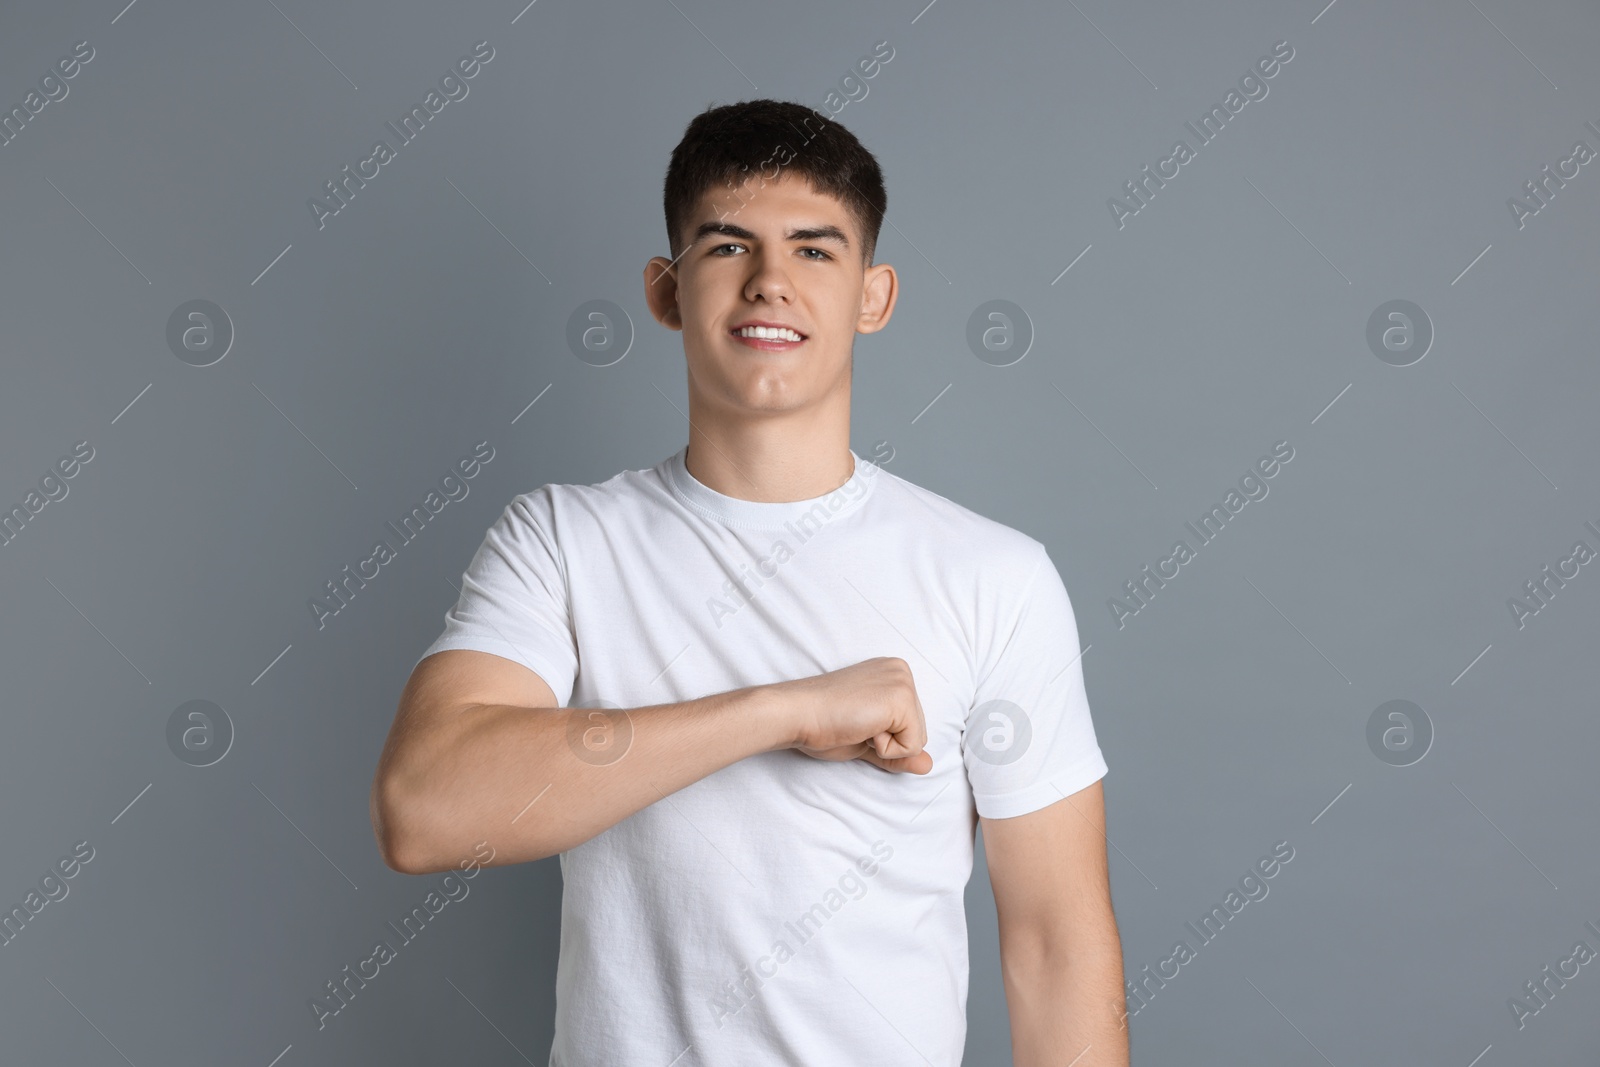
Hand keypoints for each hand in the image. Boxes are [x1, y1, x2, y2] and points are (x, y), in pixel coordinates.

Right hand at [773, 657, 932, 774]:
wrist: (798, 714)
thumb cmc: (822, 722)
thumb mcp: (867, 740)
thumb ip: (897, 752)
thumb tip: (928, 765)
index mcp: (893, 674)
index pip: (910, 724)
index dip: (882, 736)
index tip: (853, 718)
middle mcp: (902, 671)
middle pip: (918, 731)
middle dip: (887, 741)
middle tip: (853, 723)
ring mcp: (903, 683)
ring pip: (917, 740)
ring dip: (885, 744)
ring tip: (856, 724)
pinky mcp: (901, 699)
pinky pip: (911, 746)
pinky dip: (884, 749)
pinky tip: (860, 727)